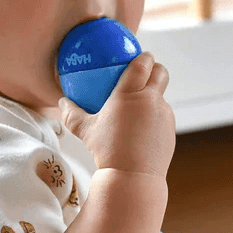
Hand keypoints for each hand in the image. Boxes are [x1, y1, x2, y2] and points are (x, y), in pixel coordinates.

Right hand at [60, 52, 175, 178]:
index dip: (144, 57)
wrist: (132, 176)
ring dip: (154, 95)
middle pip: (161, 72)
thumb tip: (62, 102)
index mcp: (130, 93)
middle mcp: (151, 99)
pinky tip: (144, 129)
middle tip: (146, 72)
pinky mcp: (170, 129)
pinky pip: (163, 116)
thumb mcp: (85, 131)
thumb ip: (71, 114)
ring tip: (140, 106)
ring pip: (162, 96)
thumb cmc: (106, 150)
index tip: (141, 56)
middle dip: (155, 68)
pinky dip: (156, 117)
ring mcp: (164, 114)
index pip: (143, 64)